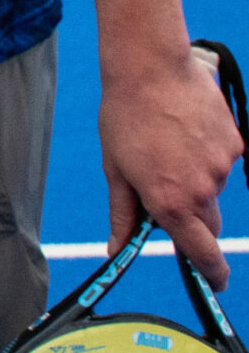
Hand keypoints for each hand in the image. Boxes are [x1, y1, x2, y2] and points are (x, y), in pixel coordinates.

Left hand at [100, 48, 242, 286]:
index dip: (211, 272)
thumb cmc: (124, 117)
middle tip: (167, 191)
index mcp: (169, 202)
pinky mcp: (236, 144)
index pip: (200, 251)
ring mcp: (223, 167)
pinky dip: (207, 153)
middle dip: (193, 219)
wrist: (150, 69)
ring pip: (213, 187)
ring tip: (167, 143)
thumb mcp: (115, 169)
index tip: (216, 283)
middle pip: (208, 222)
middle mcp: (202, 190)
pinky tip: (185, 129)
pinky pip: (223, 160)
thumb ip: (123, 214)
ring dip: (195, 178)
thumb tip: (116, 250)